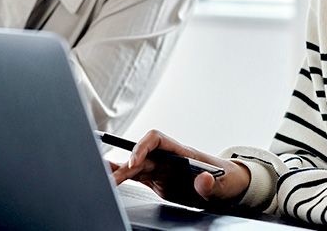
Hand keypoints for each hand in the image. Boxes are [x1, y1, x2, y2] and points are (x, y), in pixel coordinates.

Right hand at [109, 129, 250, 207]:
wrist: (225, 186)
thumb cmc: (225, 179)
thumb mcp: (223, 184)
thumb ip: (211, 184)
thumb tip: (203, 179)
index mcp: (181, 152)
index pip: (156, 139)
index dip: (142, 147)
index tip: (134, 162)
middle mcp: (166, 158)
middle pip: (139, 155)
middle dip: (123, 165)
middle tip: (109, 180)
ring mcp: (160, 168)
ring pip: (132, 166)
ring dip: (117, 172)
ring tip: (100, 180)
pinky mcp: (156, 180)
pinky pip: (134, 176)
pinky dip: (120, 177)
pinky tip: (107, 179)